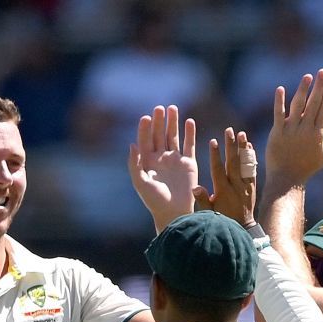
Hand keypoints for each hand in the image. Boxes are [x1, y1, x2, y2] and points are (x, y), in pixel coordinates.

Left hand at [128, 104, 200, 231]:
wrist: (174, 212)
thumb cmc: (155, 201)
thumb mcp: (140, 183)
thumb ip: (134, 164)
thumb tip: (132, 144)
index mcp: (148, 162)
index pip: (145, 141)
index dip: (145, 129)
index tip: (146, 117)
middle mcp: (161, 159)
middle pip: (159, 135)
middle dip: (159, 121)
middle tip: (159, 108)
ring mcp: (175, 160)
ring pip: (174, 136)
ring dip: (173, 123)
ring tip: (173, 108)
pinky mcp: (189, 163)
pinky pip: (190, 145)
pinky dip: (190, 133)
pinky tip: (189, 121)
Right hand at [200, 127, 257, 225]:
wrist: (243, 229)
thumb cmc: (223, 221)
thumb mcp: (209, 213)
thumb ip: (202, 200)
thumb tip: (195, 187)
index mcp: (223, 191)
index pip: (218, 170)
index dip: (215, 155)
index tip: (213, 141)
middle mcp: (235, 186)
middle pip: (233, 162)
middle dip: (230, 146)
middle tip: (229, 131)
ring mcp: (246, 186)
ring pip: (244, 164)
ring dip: (243, 148)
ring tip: (242, 133)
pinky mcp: (252, 187)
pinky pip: (252, 170)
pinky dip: (251, 158)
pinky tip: (249, 146)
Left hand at [265, 70, 322, 190]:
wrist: (287, 180)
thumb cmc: (307, 167)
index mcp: (318, 133)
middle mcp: (306, 129)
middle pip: (314, 103)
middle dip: (319, 86)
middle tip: (322, 71)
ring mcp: (291, 131)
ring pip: (298, 106)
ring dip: (303, 90)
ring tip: (307, 76)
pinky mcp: (277, 133)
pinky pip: (278, 115)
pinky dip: (279, 102)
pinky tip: (280, 89)